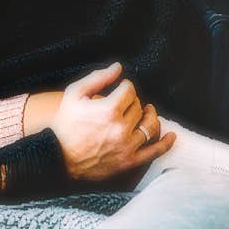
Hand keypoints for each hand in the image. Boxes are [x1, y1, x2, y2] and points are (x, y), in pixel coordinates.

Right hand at [50, 63, 174, 181]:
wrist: (57, 156)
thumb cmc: (64, 124)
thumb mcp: (74, 94)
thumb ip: (98, 78)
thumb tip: (118, 67)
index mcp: (109, 109)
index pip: (130, 91)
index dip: (126, 87)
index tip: (121, 88)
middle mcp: (121, 128)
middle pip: (139, 107)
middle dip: (134, 101)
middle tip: (126, 102)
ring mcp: (127, 146)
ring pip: (150, 126)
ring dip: (151, 116)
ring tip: (147, 112)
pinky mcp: (129, 161)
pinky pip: (154, 151)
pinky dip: (165, 143)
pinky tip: (171, 135)